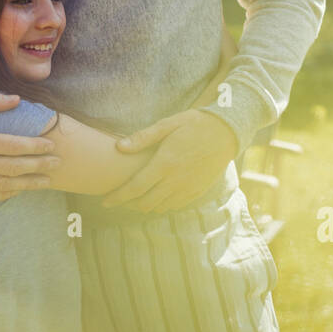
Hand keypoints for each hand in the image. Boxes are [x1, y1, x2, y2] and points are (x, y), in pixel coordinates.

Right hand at [0, 90, 60, 202]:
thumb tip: (17, 100)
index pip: (13, 146)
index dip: (35, 147)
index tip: (51, 145)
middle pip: (13, 168)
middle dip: (39, 166)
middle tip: (56, 163)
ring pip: (4, 186)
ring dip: (28, 184)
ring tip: (45, 181)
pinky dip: (6, 194)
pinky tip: (19, 189)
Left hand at [103, 109, 238, 212]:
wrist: (227, 132)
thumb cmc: (194, 124)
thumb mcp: (167, 124)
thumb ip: (142, 138)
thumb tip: (119, 147)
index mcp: (165, 163)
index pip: (135, 188)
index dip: (118, 197)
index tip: (105, 201)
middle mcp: (175, 180)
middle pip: (145, 202)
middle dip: (128, 204)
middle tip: (119, 198)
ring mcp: (188, 188)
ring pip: (159, 207)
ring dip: (144, 205)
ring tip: (136, 197)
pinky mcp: (198, 191)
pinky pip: (175, 206)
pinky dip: (162, 205)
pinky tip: (157, 195)